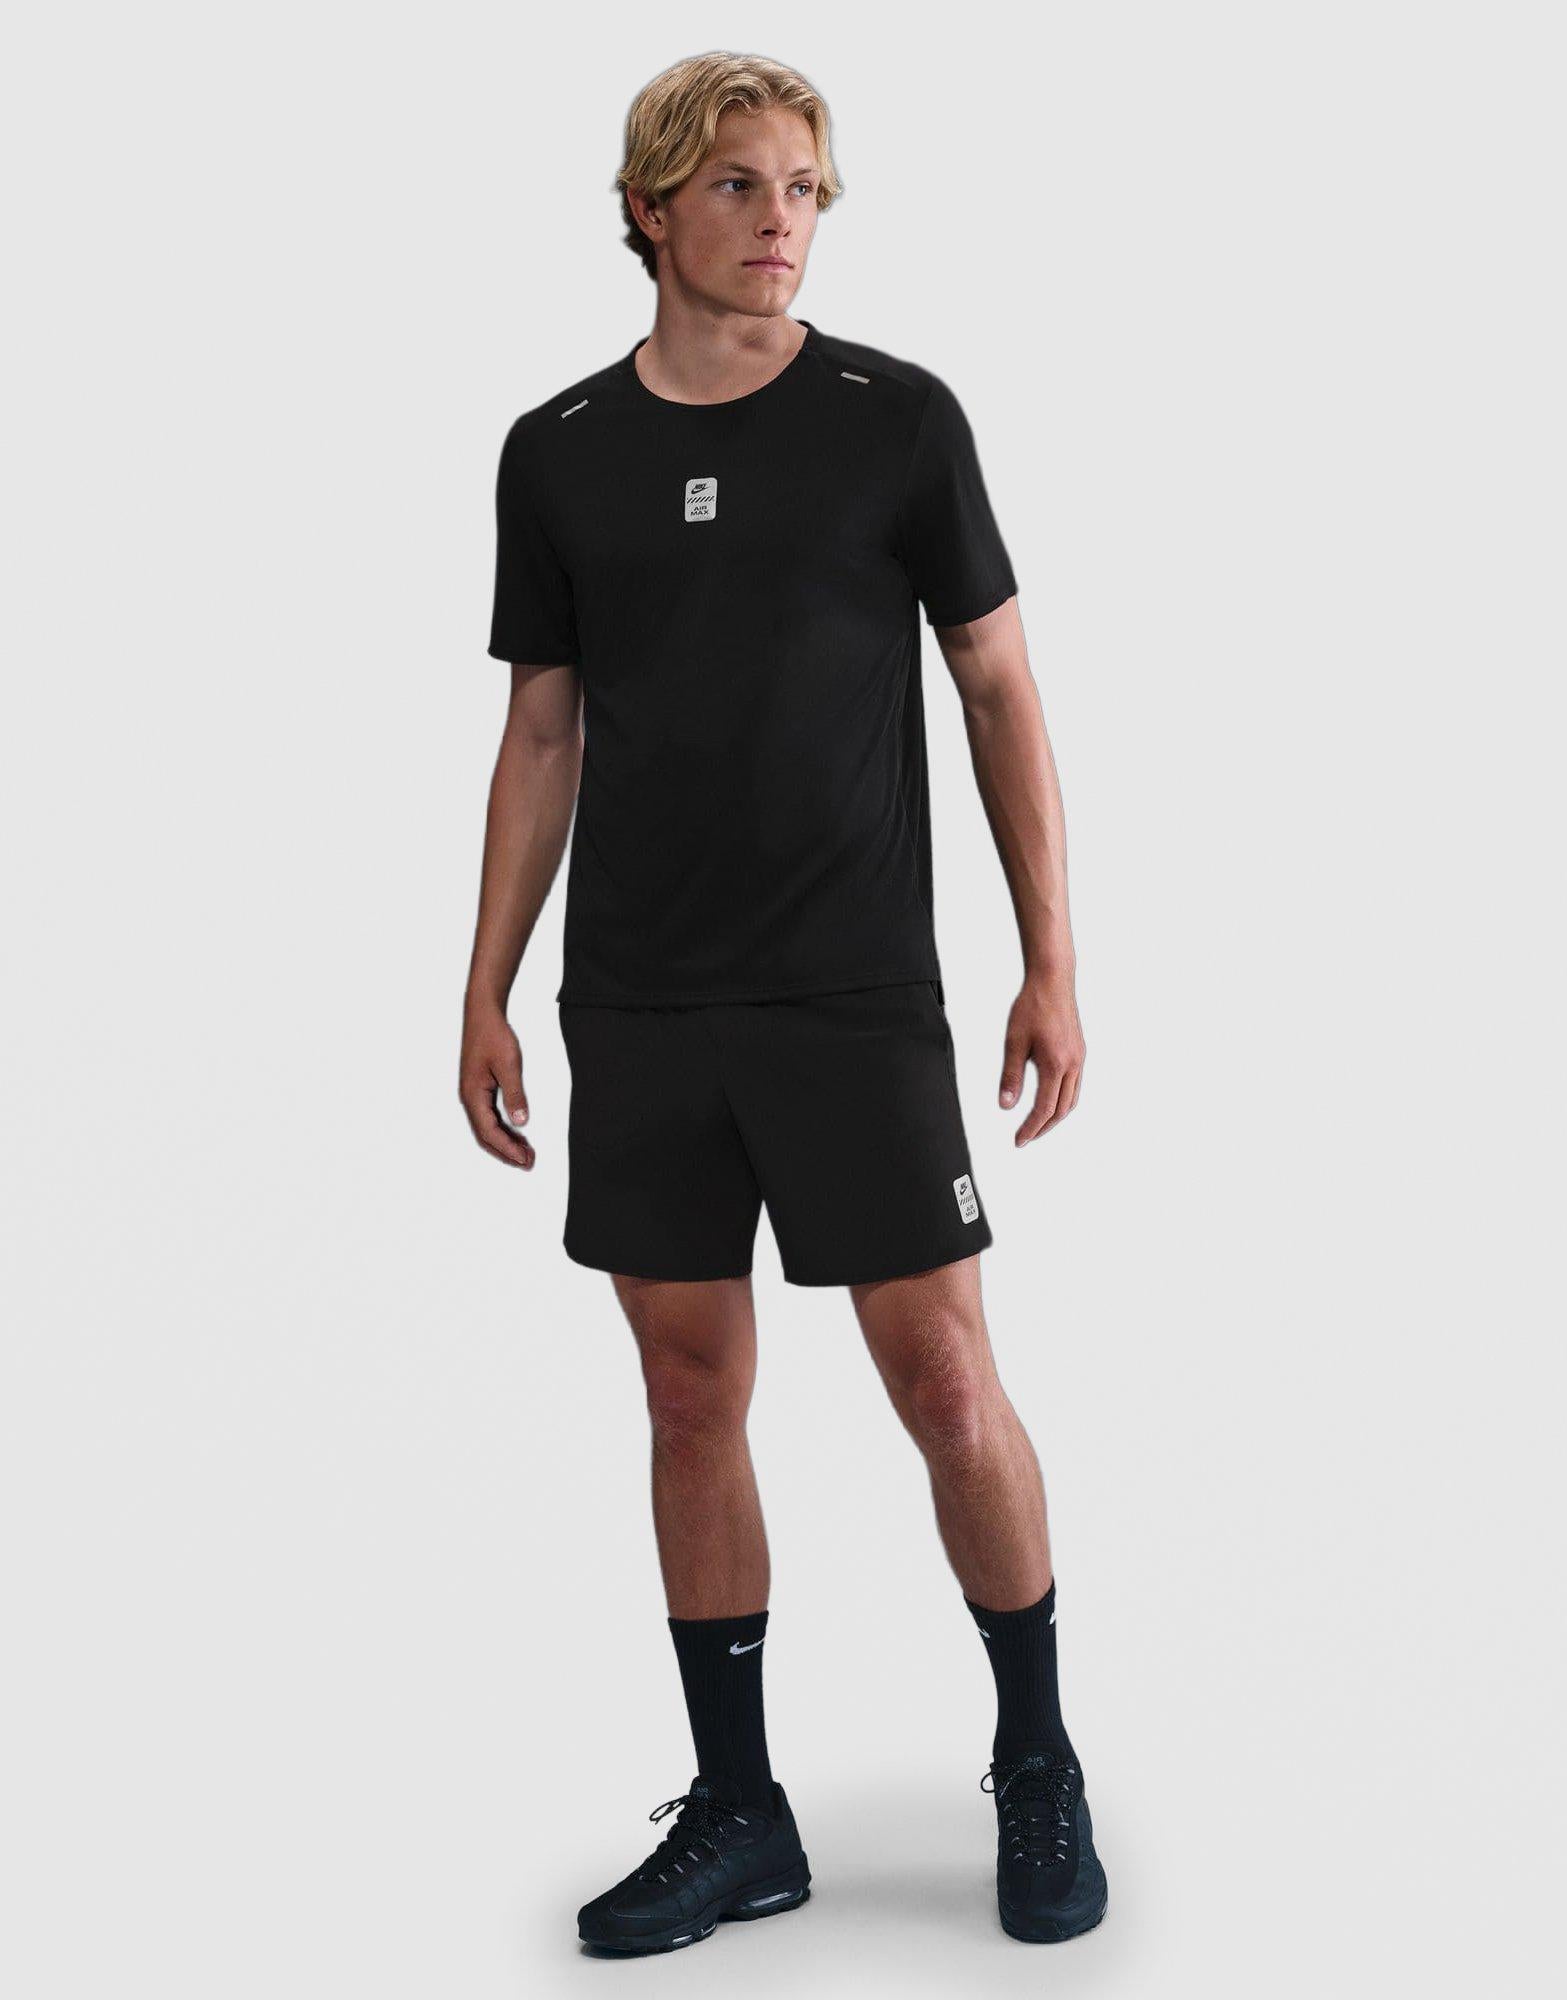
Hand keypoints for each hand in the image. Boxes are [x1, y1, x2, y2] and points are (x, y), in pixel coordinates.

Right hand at [460, 1002, 534, 1168]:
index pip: (489, 1132)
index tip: (525, 1159)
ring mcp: (473, 1094)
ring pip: (488, 1128)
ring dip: (506, 1142)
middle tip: (528, 1163)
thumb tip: (521, 1122)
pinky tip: (518, 1132)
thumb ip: (515, 1094)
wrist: (483, 1014)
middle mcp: (470, 1098)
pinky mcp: (479, 1089)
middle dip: (506, 1152)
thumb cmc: (493, 1036)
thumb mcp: (508, 1065)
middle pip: (486, 1136)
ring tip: (526, 1153)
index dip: (508, 1149)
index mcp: (473, 1095)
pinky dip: (504, 1128)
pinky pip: (490, 1116)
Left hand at [999, 971, 1085, 1143]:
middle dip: (1044, 1127)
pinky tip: (1051, 1099)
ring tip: (1038, 1124)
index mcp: (1056, 1065)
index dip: (1031, 1128)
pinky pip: (1076, 1085)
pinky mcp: (1080, 1051)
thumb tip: (1006, 1105)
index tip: (1019, 1140)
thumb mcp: (1013, 1042)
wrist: (1052, 980)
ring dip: (1056, 1116)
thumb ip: (1010, 1076)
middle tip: (1027, 1137)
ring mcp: (1079, 1058)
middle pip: (1062, 1110)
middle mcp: (1073, 1065)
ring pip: (1072, 1099)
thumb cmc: (1032, 1006)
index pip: (1044, 1109)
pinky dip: (1064, 1100)